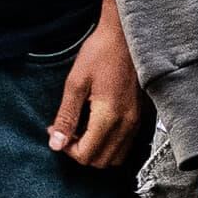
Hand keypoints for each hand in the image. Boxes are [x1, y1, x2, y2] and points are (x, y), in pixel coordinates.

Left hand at [48, 3, 145, 167]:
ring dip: (96, 150)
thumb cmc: (101, 52)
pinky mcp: (141, 116)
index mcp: (109, 116)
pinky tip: (98, 124)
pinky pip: (126, 144)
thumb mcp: (75, 82)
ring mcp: (137, 121)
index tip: (57, 131)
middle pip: (101, 161)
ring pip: (116, 157)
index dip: (66, 149)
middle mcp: (127, 123)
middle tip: (67, 131)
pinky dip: (109, 143)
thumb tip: (56, 142)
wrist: (127, 36)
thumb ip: (66, 116)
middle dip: (80, 152)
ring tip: (83, 129)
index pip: (86, 155)